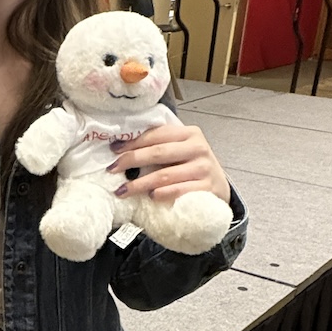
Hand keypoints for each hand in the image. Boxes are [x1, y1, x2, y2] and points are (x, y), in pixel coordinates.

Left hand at [107, 125, 230, 204]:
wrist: (219, 188)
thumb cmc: (192, 167)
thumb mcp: (180, 151)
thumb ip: (160, 145)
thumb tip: (121, 147)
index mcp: (190, 134)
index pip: (156, 135)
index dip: (133, 142)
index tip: (113, 150)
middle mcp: (198, 148)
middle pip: (158, 153)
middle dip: (131, 160)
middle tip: (112, 169)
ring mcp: (204, 169)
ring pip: (164, 175)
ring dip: (139, 184)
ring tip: (123, 190)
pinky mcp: (207, 188)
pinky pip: (179, 191)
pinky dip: (162, 194)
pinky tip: (150, 197)